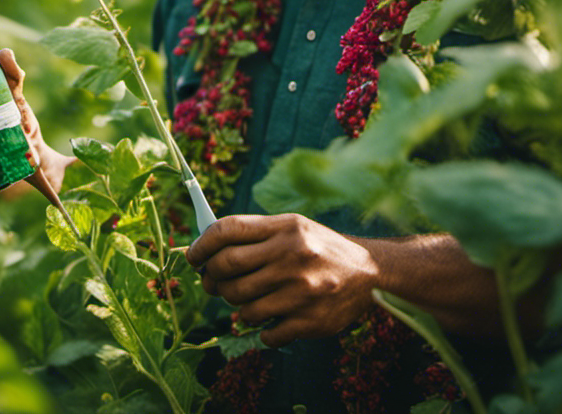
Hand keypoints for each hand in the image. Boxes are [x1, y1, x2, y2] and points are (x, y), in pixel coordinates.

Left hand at [185, 214, 379, 347]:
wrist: (369, 273)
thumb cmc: (319, 248)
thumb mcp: (292, 228)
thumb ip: (255, 236)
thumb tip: (207, 253)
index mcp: (285, 228)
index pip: (228, 230)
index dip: (202, 244)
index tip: (192, 256)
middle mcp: (291, 256)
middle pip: (227, 268)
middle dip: (212, 279)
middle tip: (212, 283)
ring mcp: (300, 290)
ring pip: (242, 306)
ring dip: (237, 306)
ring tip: (248, 300)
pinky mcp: (310, 321)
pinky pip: (266, 334)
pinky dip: (263, 330)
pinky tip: (274, 318)